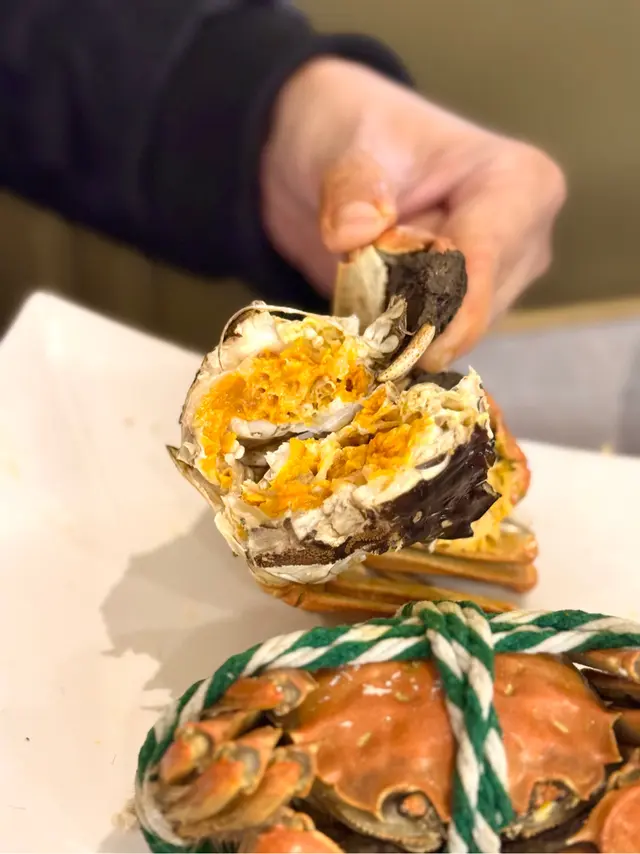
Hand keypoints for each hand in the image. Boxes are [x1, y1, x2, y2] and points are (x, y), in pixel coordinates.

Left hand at [261, 58, 565, 370]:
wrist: (341, 154)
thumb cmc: (361, 134)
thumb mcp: (347, 148)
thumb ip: (350, 189)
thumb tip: (352, 232)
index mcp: (521, 185)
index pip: (487, 261)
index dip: (447, 308)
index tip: (415, 349)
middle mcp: (525, 241)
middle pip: (474, 308)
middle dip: (416, 317)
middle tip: (359, 297)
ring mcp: (500, 280)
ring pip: (454, 333)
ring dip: (402, 326)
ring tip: (360, 285)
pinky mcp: (468, 309)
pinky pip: (437, 341)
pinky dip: (398, 335)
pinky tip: (368, 308)